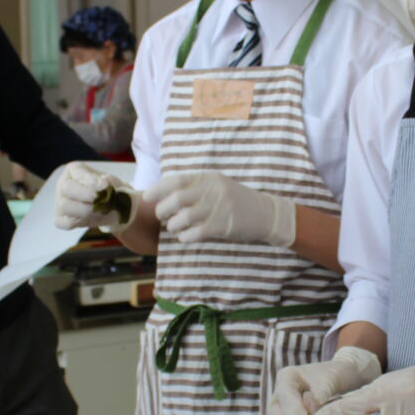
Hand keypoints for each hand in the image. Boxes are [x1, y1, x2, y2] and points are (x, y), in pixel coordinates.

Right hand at [53, 162, 137, 231]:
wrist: (112, 207)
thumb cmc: (110, 190)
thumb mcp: (113, 182)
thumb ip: (108, 182)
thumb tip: (101, 184)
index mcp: (75, 169)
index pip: (77, 171)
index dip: (90, 179)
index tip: (105, 185)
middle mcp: (64, 183)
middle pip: (67, 187)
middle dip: (86, 195)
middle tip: (101, 199)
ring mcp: (59, 201)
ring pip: (65, 205)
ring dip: (85, 210)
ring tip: (100, 211)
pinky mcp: (60, 219)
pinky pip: (64, 223)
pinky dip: (78, 222)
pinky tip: (91, 219)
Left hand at [149, 171, 294, 247]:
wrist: (266, 213)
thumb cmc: (236, 201)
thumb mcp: (217, 186)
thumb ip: (195, 187)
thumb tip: (165, 194)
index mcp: (209, 178)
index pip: (176, 180)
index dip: (158, 189)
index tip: (147, 197)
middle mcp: (212, 190)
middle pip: (176, 199)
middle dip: (163, 210)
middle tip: (162, 217)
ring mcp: (218, 208)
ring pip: (183, 217)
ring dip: (173, 225)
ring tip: (174, 227)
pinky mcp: (224, 226)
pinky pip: (196, 232)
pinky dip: (185, 236)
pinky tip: (186, 237)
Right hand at [268, 347, 382, 414]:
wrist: (347, 381)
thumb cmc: (338, 375)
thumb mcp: (332, 379)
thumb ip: (322, 392)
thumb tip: (316, 409)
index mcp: (288, 377)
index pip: (284, 393)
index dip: (291, 408)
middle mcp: (283, 395)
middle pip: (277, 412)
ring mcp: (288, 411)